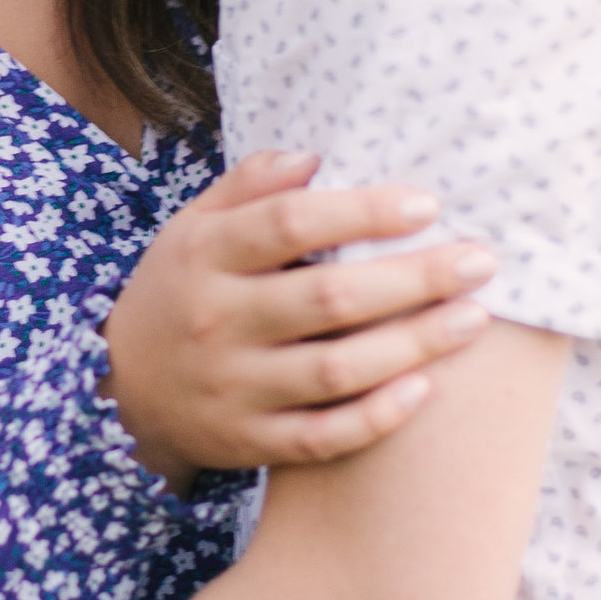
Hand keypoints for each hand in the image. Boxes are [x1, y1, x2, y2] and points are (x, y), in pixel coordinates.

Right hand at [101, 149, 494, 488]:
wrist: (120, 393)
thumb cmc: (181, 291)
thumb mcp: (193, 227)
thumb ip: (248, 185)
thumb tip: (314, 156)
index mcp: (205, 256)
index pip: (289, 225)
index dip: (363, 212)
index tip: (428, 205)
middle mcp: (216, 322)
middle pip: (327, 299)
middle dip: (413, 279)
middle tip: (480, 262)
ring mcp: (233, 388)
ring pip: (335, 372)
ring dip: (413, 345)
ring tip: (474, 319)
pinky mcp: (248, 442)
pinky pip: (322, 437)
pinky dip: (376, 417)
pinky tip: (427, 388)